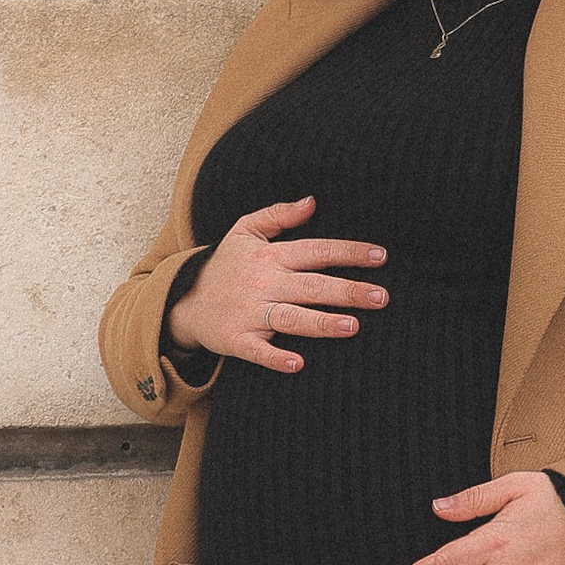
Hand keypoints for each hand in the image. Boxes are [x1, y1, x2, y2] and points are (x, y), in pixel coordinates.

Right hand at [168, 195, 387, 375]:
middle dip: (347, 291)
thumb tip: (312, 201)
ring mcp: (249, 313)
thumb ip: (278, 214)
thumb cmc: (224, 265)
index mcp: (270, 257)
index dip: (348, 253)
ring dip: (321, 323)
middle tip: (382, 297)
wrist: (183, 300)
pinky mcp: (236, 340)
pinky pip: (258, 351)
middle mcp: (263, 284)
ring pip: (291, 318)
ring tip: (353, 326)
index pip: (316, 251)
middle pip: (311, 286)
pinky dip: (276, 357)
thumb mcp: (244, 231)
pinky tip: (298, 363)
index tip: (380, 256)